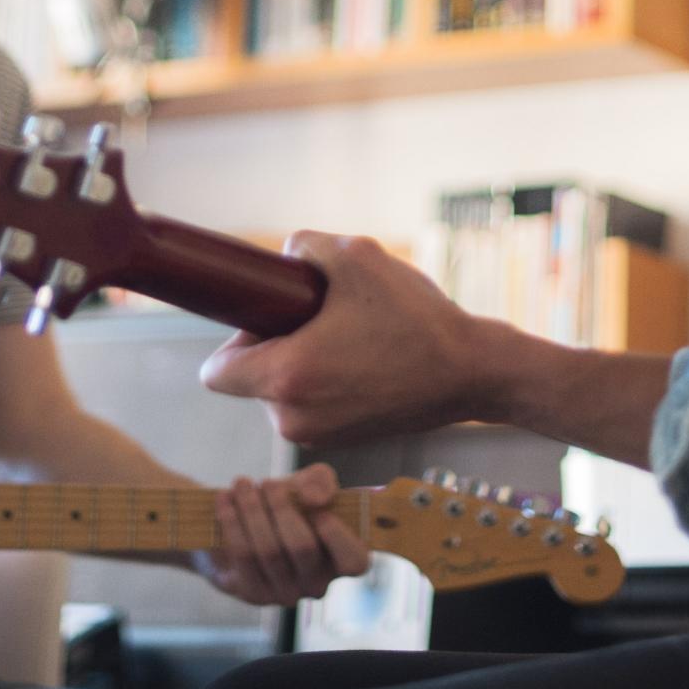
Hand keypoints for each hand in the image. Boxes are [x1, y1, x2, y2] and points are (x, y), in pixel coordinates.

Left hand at [199, 464, 371, 603]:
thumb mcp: (310, 485)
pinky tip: (225, 499)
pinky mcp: (253, 593)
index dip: (337, 536)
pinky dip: (231, 522)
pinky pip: (242, 556)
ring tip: (242, 484)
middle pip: (302, 547)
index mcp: (341, 560)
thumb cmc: (289, 504)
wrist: (244, 521)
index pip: (354, 562)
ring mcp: (285, 593)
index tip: (317, 508)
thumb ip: (322, 482)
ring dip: (251, 510)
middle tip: (266, 482)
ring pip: (268, 550)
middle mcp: (317, 584)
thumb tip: (314, 499)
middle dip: (281, 507)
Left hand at [200, 232, 491, 444]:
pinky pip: (311, 405)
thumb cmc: (416, 318)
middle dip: (276, 344)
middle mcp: (293, 419)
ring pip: (282, 392)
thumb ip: (303, 245)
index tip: (272, 316)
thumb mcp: (356, 255)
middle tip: (325, 318)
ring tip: (355, 337)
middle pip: (250, 379)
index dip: (236, 336)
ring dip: (303, 362)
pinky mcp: (342, 442)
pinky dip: (326, 382)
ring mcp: (318, 437)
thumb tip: (285, 258)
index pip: (216, 373)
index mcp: (286, 378)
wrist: (472, 374)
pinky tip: (368, 359)